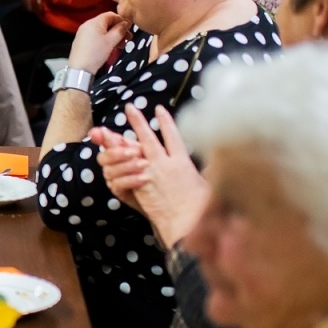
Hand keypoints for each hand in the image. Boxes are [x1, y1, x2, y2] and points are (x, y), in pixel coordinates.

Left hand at [67, 11, 130, 72]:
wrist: (79, 69)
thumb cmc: (96, 54)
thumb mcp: (111, 41)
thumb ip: (120, 30)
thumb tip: (126, 23)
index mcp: (94, 22)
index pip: (111, 15)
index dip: (122, 20)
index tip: (130, 28)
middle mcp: (87, 24)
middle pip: (107, 23)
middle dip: (118, 30)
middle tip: (128, 39)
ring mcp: (83, 33)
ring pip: (102, 30)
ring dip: (113, 36)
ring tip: (121, 45)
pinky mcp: (82, 41)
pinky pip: (96, 36)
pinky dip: (105, 40)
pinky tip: (110, 47)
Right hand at [88, 126, 145, 215]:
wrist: (162, 191)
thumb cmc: (153, 167)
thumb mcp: (146, 150)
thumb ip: (129, 139)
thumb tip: (121, 120)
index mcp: (117, 150)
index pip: (103, 141)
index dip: (99, 136)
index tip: (99, 132)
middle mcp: (110, 164)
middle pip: (103, 157)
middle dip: (117, 153)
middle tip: (134, 152)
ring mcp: (112, 178)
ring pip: (110, 171)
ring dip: (127, 166)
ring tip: (145, 164)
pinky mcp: (118, 191)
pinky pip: (119, 185)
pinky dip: (131, 180)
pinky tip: (145, 178)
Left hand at [96, 105, 207, 246]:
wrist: (188, 220)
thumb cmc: (201, 207)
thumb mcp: (208, 184)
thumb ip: (207, 171)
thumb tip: (218, 163)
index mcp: (183, 162)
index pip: (174, 136)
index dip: (166, 122)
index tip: (160, 110)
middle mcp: (166, 163)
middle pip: (149, 137)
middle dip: (139, 121)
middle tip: (130, 108)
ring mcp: (152, 172)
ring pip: (134, 150)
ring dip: (122, 136)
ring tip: (109, 132)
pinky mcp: (142, 182)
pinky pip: (127, 167)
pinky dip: (118, 156)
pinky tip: (110, 148)